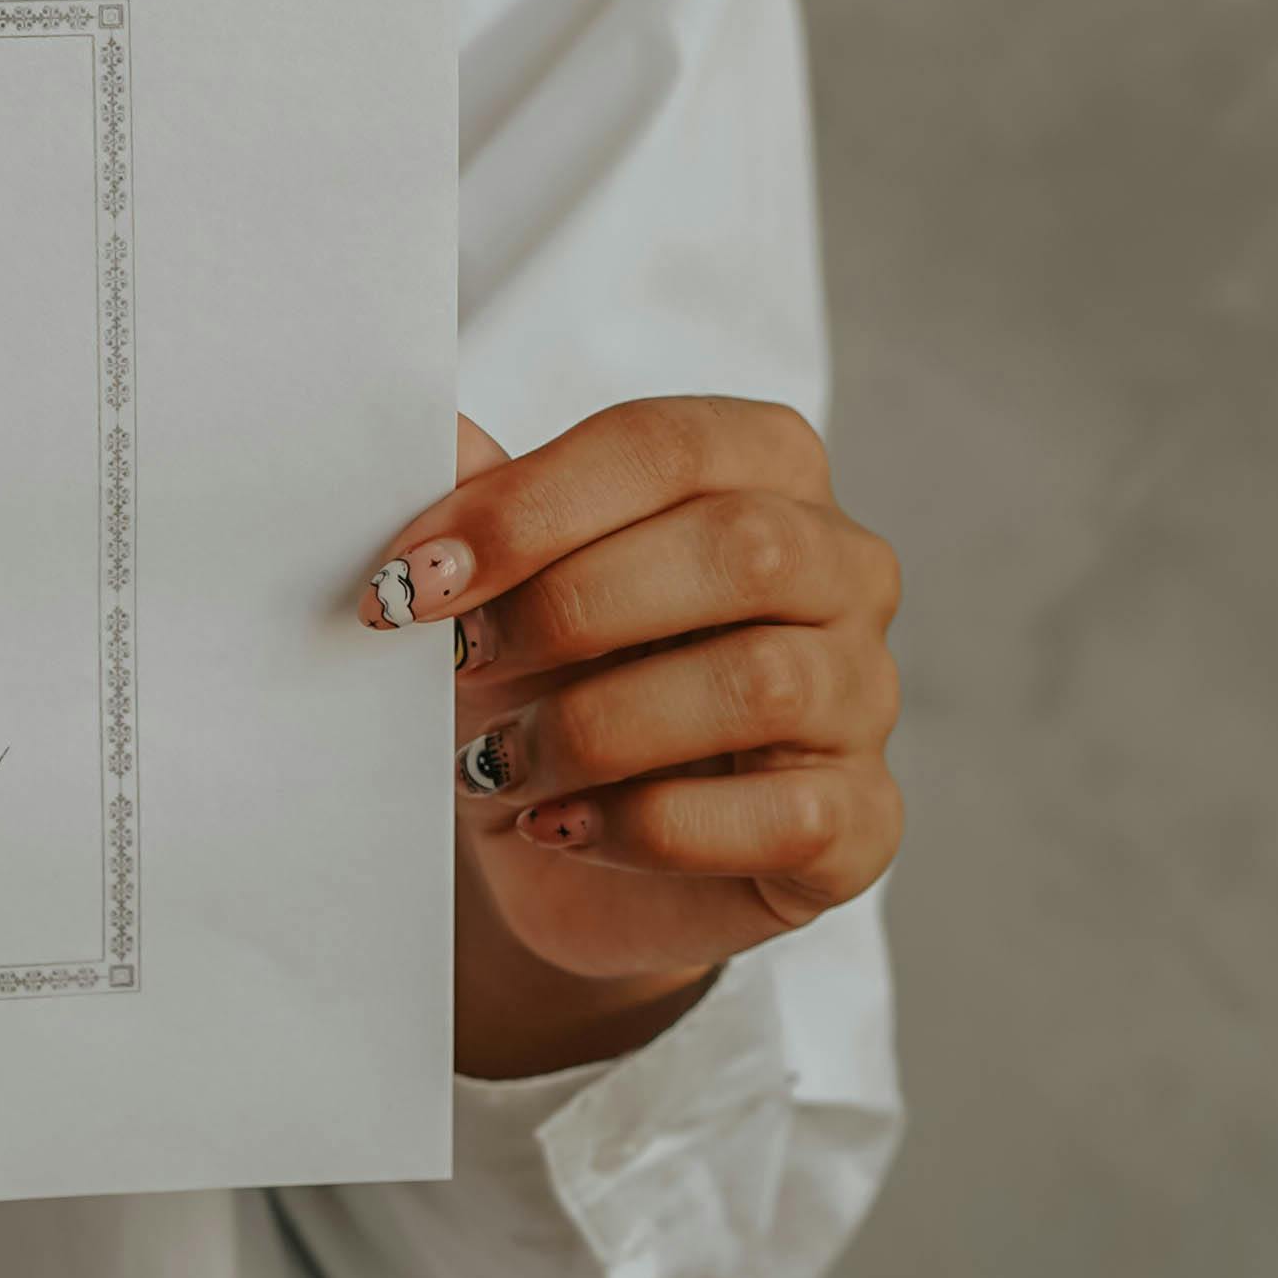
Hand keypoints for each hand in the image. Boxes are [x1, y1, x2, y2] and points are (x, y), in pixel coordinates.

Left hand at [368, 402, 903, 1082]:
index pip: (663, 447)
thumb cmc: (543, 681)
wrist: (562, 847)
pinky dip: (648, 827)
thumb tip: (436, 431)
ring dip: (596, 727)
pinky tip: (561, 826)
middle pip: (739, 548)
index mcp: (761, 466)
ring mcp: (865, 695)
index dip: (528, 508)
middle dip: (570, 606)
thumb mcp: (497, 589)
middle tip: (459, 660)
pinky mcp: (864, 820)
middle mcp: (841, 567)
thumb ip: (480, 505)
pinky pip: (782, 818)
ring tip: (497, 764)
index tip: (411, 577)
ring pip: (761, 682)